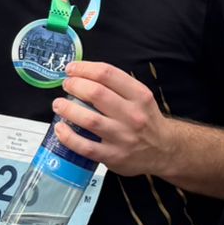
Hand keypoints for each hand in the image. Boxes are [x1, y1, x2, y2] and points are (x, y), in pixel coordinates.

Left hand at [51, 60, 170, 175]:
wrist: (164, 150)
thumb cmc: (146, 120)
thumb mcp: (141, 98)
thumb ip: (117, 87)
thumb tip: (83, 75)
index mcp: (139, 95)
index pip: (108, 74)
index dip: (84, 68)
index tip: (72, 69)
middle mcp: (132, 115)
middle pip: (96, 93)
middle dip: (74, 85)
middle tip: (66, 85)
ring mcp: (122, 136)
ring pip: (89, 119)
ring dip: (68, 109)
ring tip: (58, 104)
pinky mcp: (113, 156)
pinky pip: (85, 146)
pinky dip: (68, 137)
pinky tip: (60, 129)